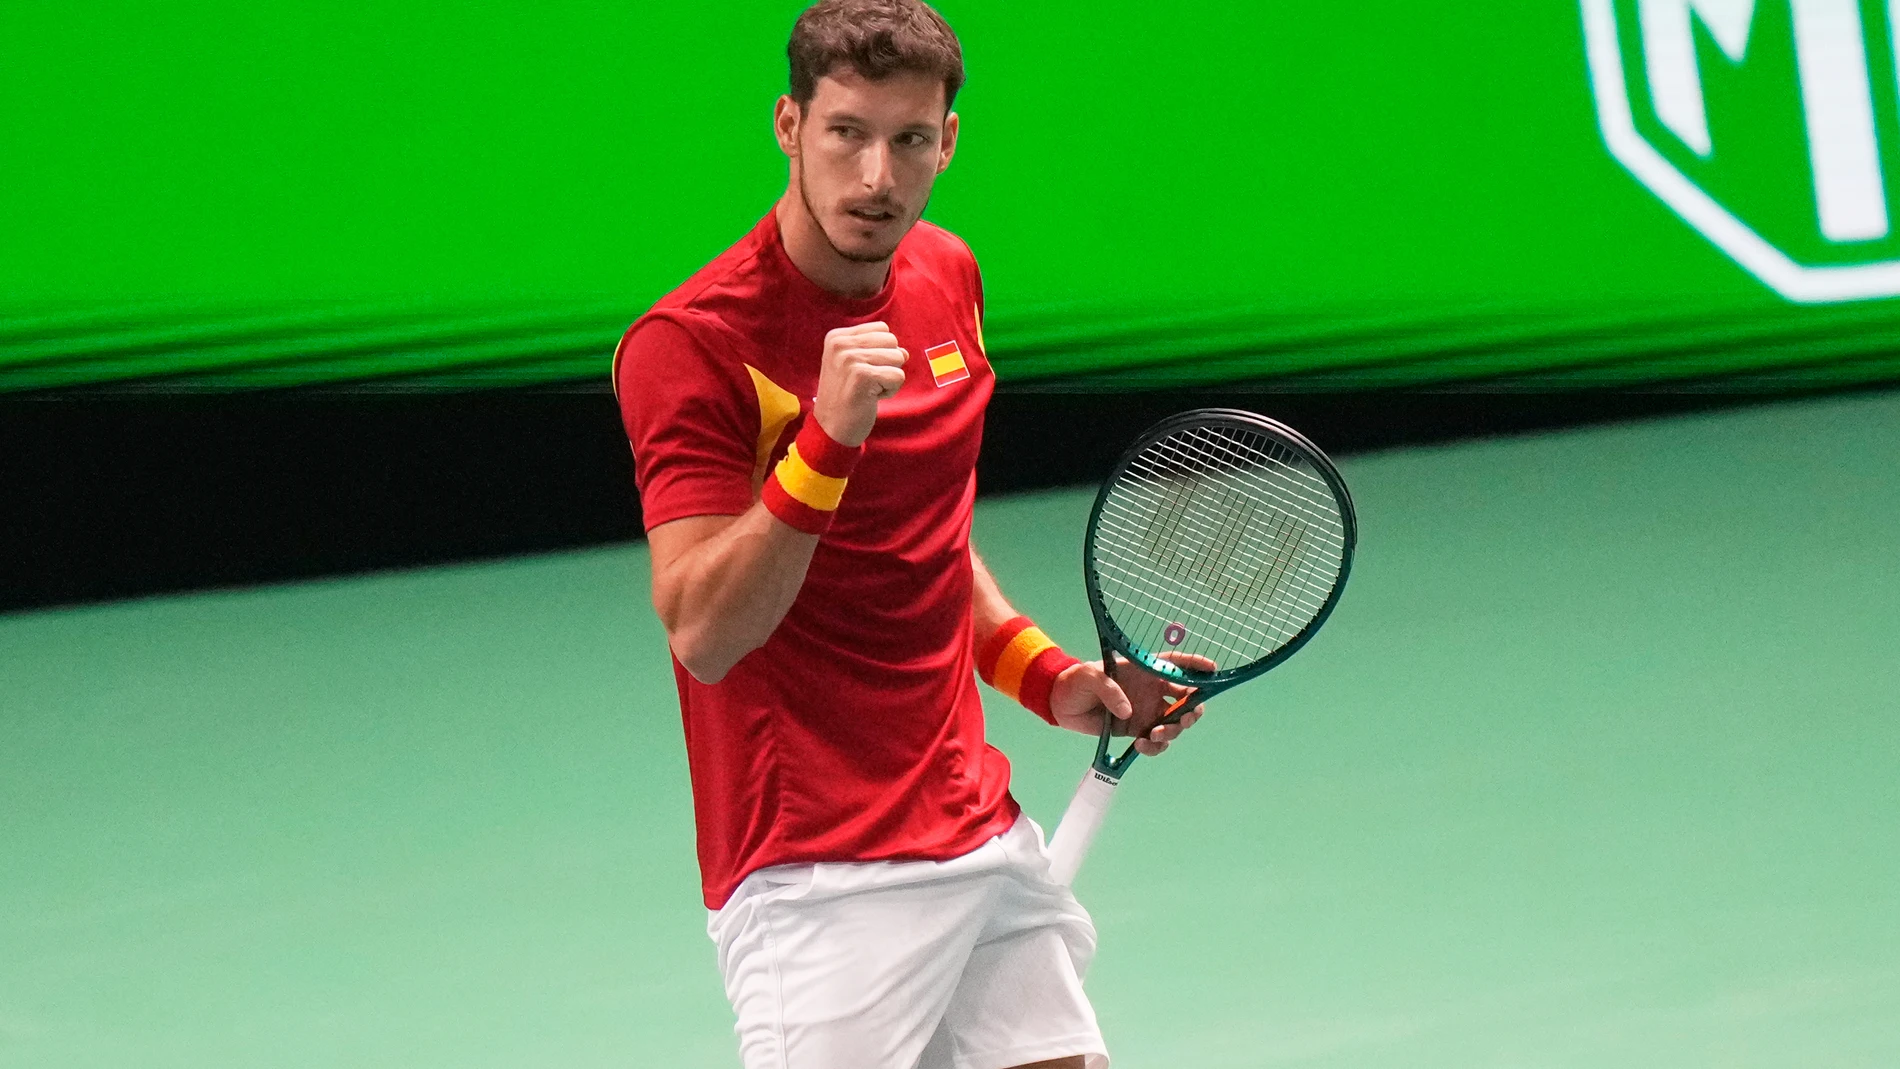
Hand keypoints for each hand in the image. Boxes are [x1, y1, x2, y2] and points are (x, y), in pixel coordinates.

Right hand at [813, 322, 906, 446]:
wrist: (830, 429)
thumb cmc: (846, 398)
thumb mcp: (856, 366)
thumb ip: (879, 352)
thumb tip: (905, 352)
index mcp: (837, 337)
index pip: (881, 329)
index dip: (881, 351)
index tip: (863, 371)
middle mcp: (840, 344)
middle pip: (892, 341)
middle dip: (888, 364)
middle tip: (868, 382)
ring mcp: (849, 358)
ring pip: (898, 357)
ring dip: (889, 378)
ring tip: (869, 390)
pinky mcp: (861, 375)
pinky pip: (898, 376)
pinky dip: (890, 391)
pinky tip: (871, 398)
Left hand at [1047, 652, 1212, 756]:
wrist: (1060, 703)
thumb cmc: (1076, 680)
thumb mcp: (1090, 676)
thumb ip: (1110, 690)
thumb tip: (1129, 712)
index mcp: (1145, 670)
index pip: (1177, 663)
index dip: (1196, 665)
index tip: (1213, 671)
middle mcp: (1153, 690)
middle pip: (1186, 698)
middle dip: (1193, 709)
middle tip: (1184, 719)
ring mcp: (1147, 712)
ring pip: (1175, 724)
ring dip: (1173, 731)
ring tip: (1155, 734)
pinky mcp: (1138, 731)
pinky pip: (1157, 742)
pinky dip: (1155, 747)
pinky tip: (1142, 745)